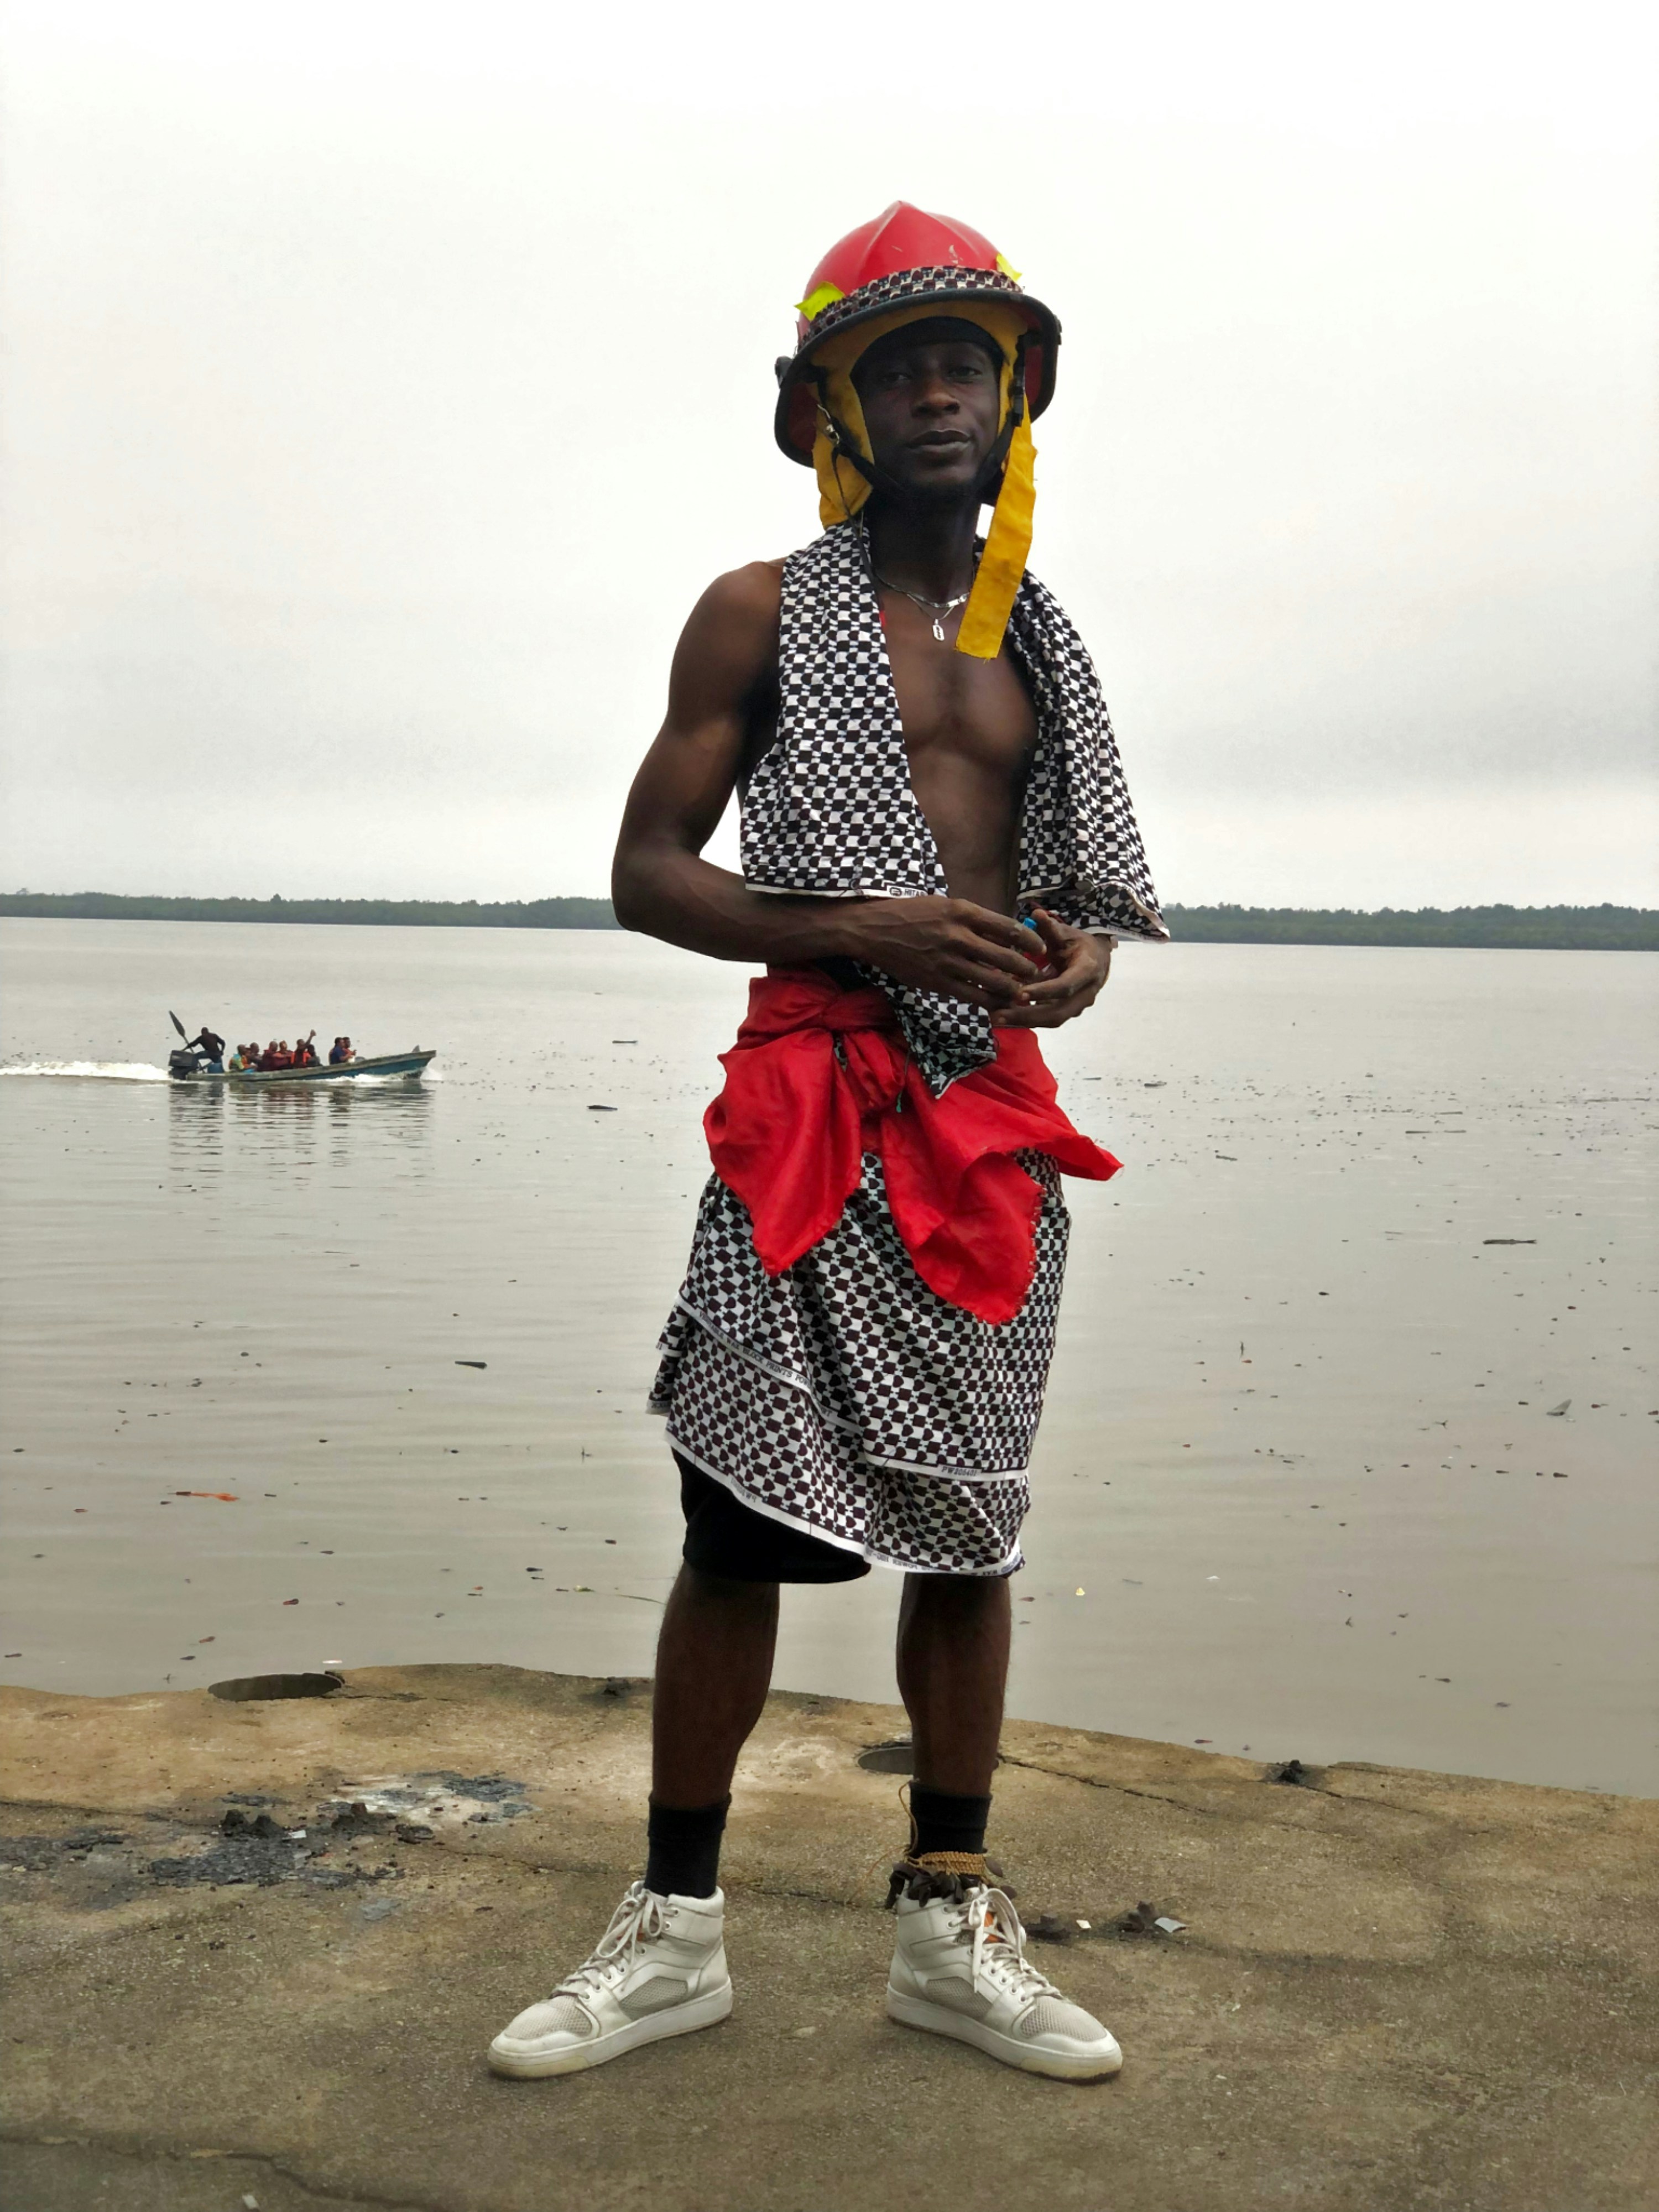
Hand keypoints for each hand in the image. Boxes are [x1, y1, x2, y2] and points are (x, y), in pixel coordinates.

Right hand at [833, 896, 1043, 1010]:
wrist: (873, 930)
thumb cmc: (911, 914)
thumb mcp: (945, 904)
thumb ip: (974, 919)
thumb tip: (1005, 934)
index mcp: (963, 911)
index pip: (1009, 928)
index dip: (1030, 940)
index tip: (1040, 946)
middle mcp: (958, 936)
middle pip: (1007, 957)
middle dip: (1026, 969)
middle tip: (1035, 973)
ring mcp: (947, 961)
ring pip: (993, 981)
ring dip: (1012, 989)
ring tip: (1020, 991)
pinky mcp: (936, 982)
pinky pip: (971, 996)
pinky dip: (988, 1001)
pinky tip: (997, 1003)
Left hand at [991, 910, 1111, 1026]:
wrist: (1097, 959)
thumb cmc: (1079, 944)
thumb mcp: (1067, 933)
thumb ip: (1051, 927)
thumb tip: (1036, 913)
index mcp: (1087, 971)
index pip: (1065, 986)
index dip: (1044, 992)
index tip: (1019, 993)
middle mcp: (1085, 994)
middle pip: (1057, 1013)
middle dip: (1027, 1016)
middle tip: (998, 1015)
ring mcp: (1077, 1007)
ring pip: (1051, 1021)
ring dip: (1023, 1022)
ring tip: (995, 1018)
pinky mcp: (1066, 1012)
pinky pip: (1046, 1019)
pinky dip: (1025, 1019)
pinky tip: (1003, 1015)